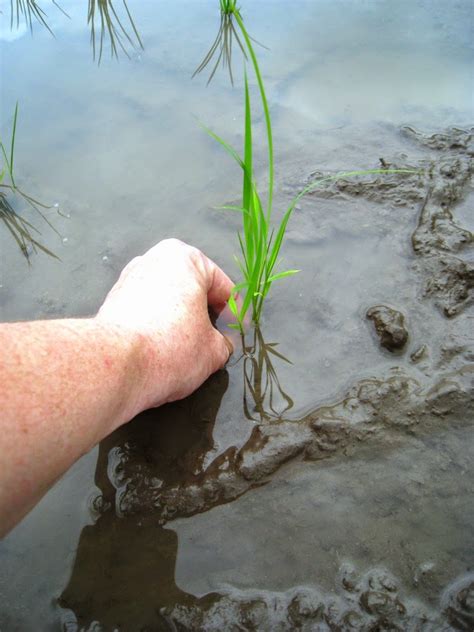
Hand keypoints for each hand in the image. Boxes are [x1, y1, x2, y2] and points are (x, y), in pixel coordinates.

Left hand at [96, 239, 233, 412]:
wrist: (114, 366)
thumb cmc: (171, 348)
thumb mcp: (213, 351)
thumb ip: (223, 342)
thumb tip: (220, 345)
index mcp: (184, 258)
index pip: (222, 286)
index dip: (236, 313)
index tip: (238, 333)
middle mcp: (153, 260)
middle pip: (192, 289)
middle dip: (206, 313)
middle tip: (216, 340)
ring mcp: (128, 280)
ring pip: (167, 300)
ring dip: (181, 321)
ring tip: (190, 349)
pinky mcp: (111, 302)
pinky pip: (146, 312)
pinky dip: (158, 327)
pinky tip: (163, 350)